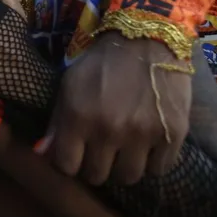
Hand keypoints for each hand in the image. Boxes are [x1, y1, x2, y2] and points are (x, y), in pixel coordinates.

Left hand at [46, 35, 190, 185]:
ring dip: (124, 167)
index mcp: (78, 117)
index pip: (66, 166)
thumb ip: (57, 122)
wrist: (146, 38)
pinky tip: (148, 146)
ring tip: (125, 151)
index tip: (76, 155)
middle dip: (96, 166)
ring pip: (129, 177)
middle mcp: (108, 130)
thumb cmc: (102, 62)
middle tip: (102, 152)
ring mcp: (142, 134)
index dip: (70, 163)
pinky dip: (153, 162)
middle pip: (97, 176)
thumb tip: (43, 155)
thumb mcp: (70, 84)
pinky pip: (160, 169)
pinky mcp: (172, 134)